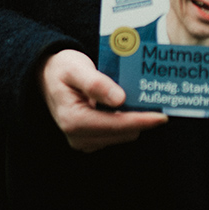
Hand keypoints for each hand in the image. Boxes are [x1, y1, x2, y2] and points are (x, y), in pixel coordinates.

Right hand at [38, 49, 167, 152]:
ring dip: (134, 119)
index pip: (117, 125)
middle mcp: (78, 137)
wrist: (47, 75)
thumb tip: (120, 99)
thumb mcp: (77, 68)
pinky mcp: (89, 140)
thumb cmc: (62, 68)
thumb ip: (97, 84)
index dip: (142, 121)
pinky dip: (126, 121)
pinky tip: (130, 105)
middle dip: (141, 118)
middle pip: (123, 133)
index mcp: (74, 121)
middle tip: (157, 98)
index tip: (162, 116)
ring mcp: (83, 141)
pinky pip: (116, 134)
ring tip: (144, 99)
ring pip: (122, 135)